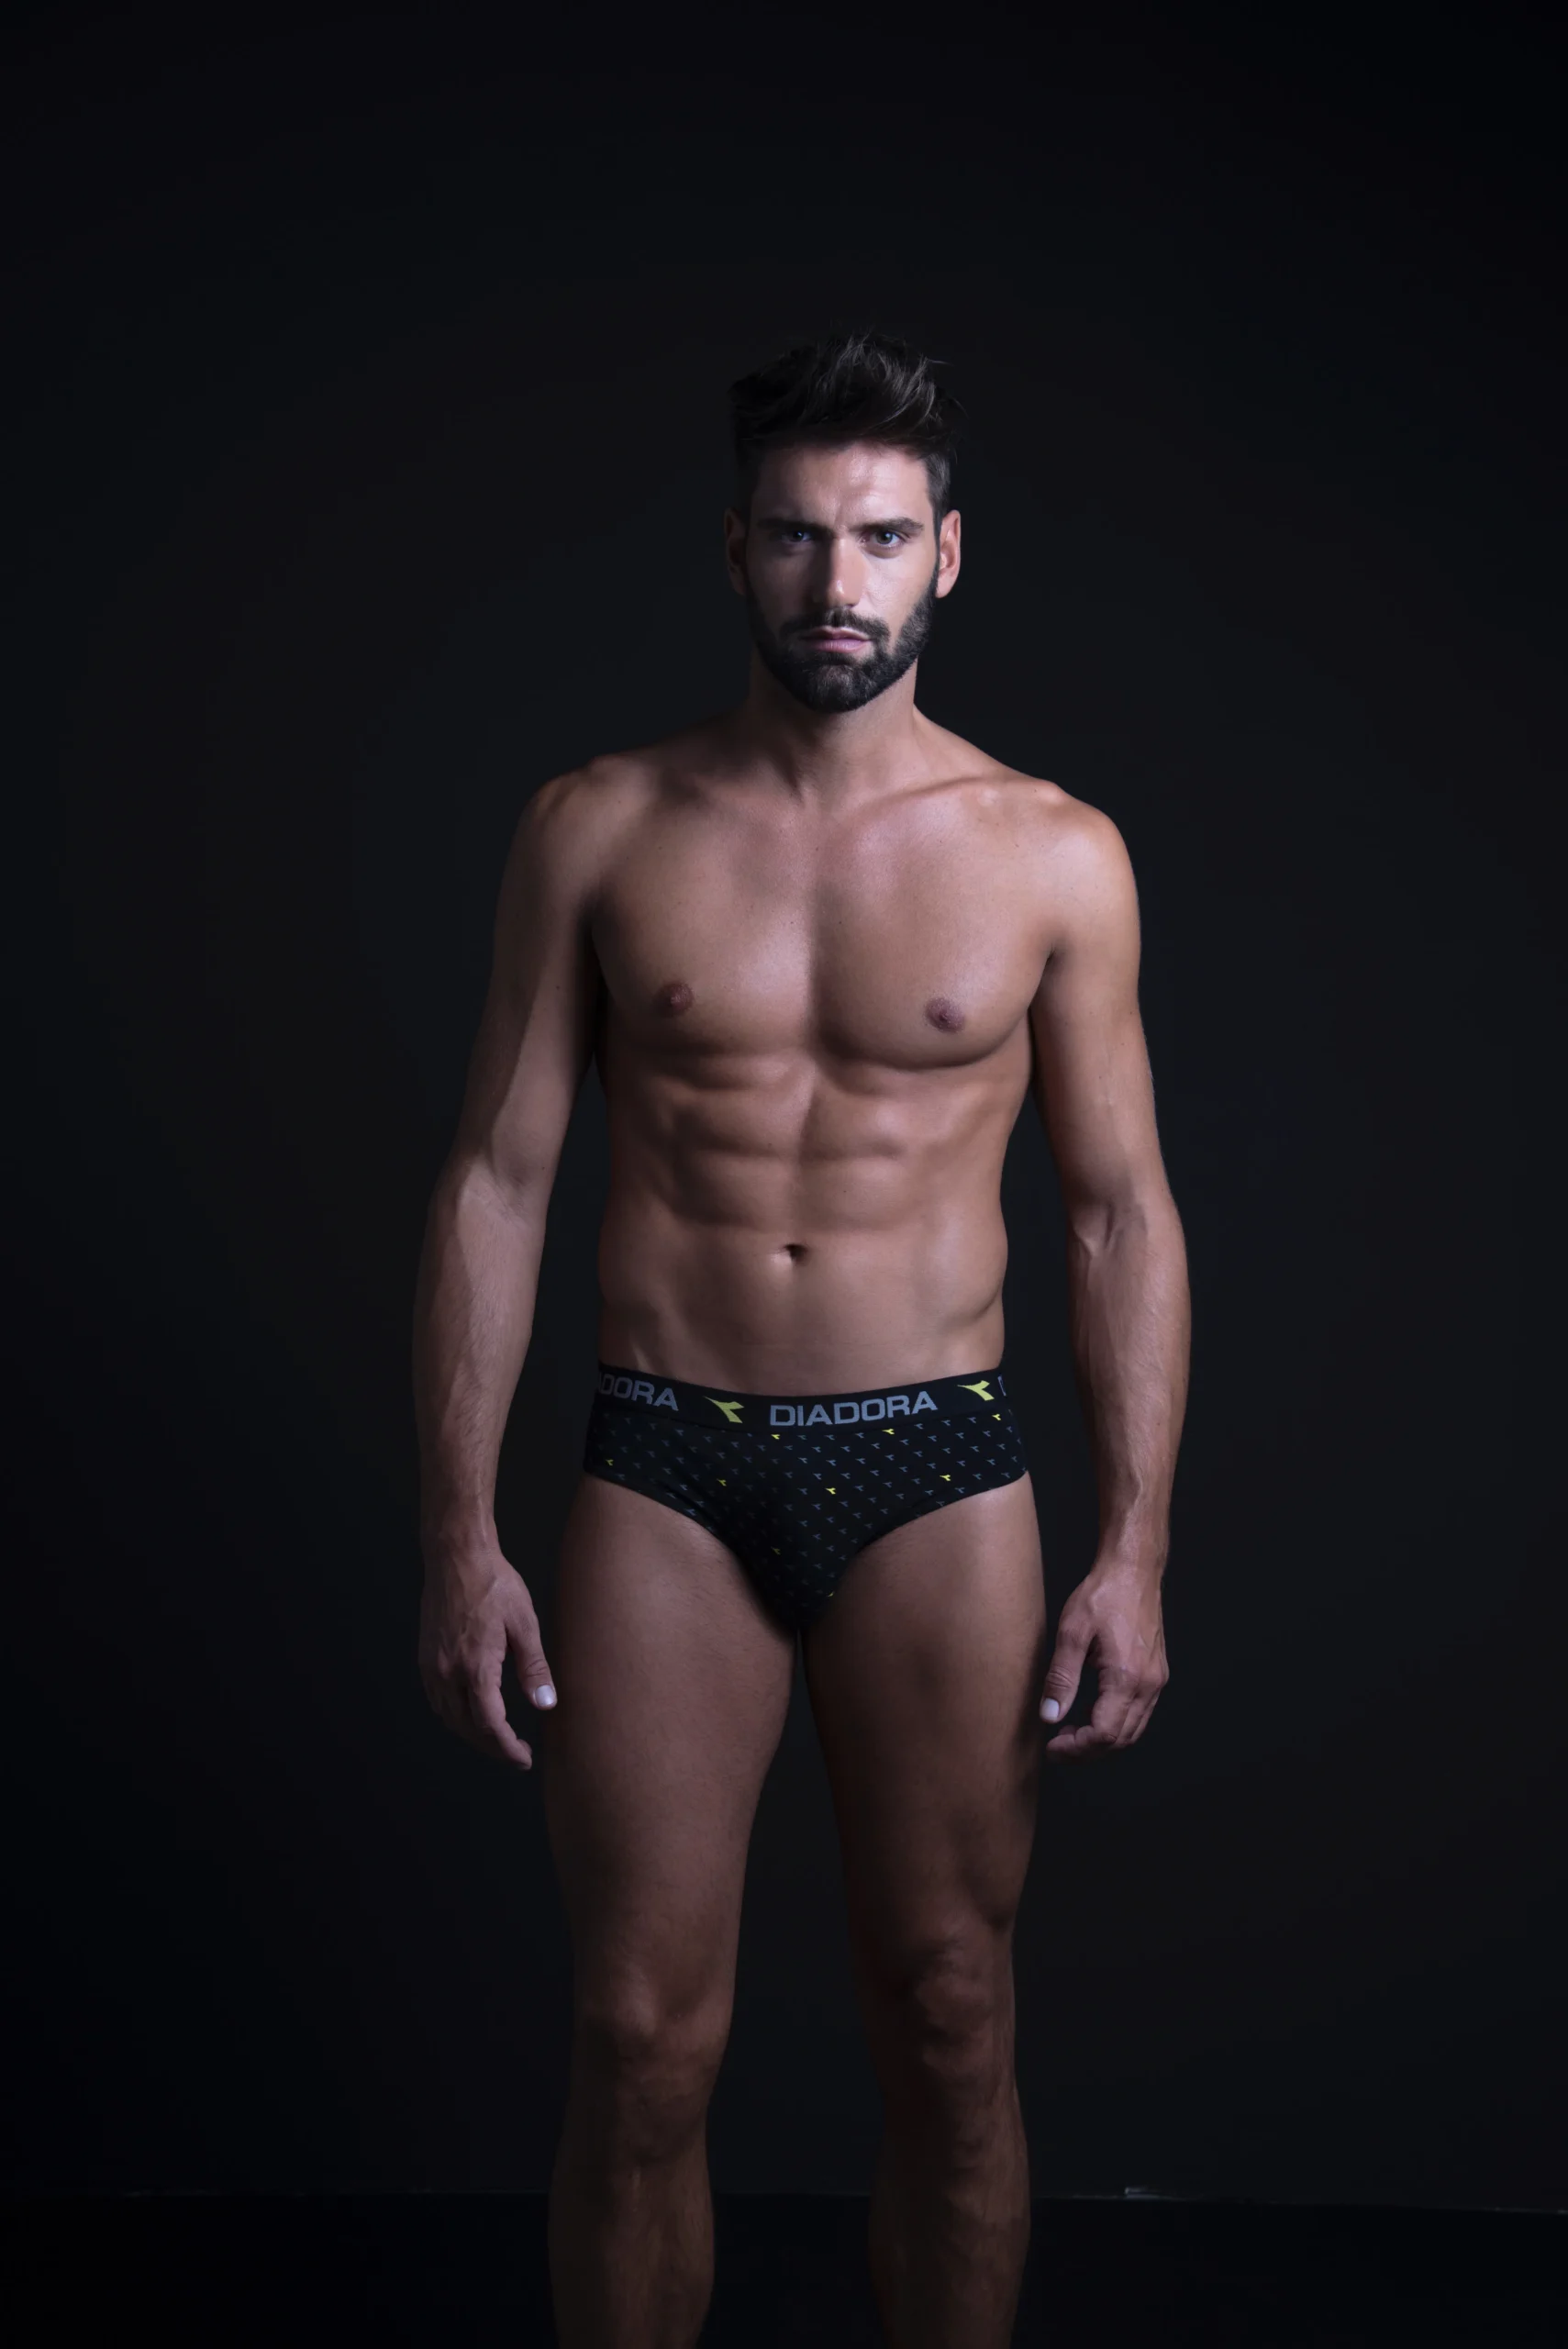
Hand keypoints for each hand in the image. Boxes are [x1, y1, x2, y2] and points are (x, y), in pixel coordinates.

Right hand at [419, 1541, 556, 1769]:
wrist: (457, 1556)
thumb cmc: (494, 1584)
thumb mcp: (524, 1623)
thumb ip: (534, 1667)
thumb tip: (546, 1704)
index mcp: (475, 1666)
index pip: (489, 1724)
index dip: (507, 1748)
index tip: (523, 1758)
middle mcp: (447, 1672)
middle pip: (467, 1727)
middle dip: (492, 1746)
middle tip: (515, 1753)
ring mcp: (431, 1666)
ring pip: (449, 1717)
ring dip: (472, 1734)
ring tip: (497, 1737)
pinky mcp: (425, 1658)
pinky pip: (437, 1700)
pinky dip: (454, 1715)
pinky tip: (470, 1712)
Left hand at [1038, 1556, 1167, 1761]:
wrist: (1133, 1570)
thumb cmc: (1103, 1594)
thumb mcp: (1072, 1632)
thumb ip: (1061, 1678)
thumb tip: (1050, 1716)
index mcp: (1126, 1677)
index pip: (1103, 1734)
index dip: (1075, 1748)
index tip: (1051, 1747)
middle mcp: (1148, 1684)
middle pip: (1120, 1740)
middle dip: (1087, 1750)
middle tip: (1056, 1745)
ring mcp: (1156, 1680)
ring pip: (1132, 1731)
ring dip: (1102, 1741)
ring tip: (1070, 1733)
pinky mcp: (1156, 1674)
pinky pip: (1139, 1714)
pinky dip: (1115, 1725)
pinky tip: (1091, 1714)